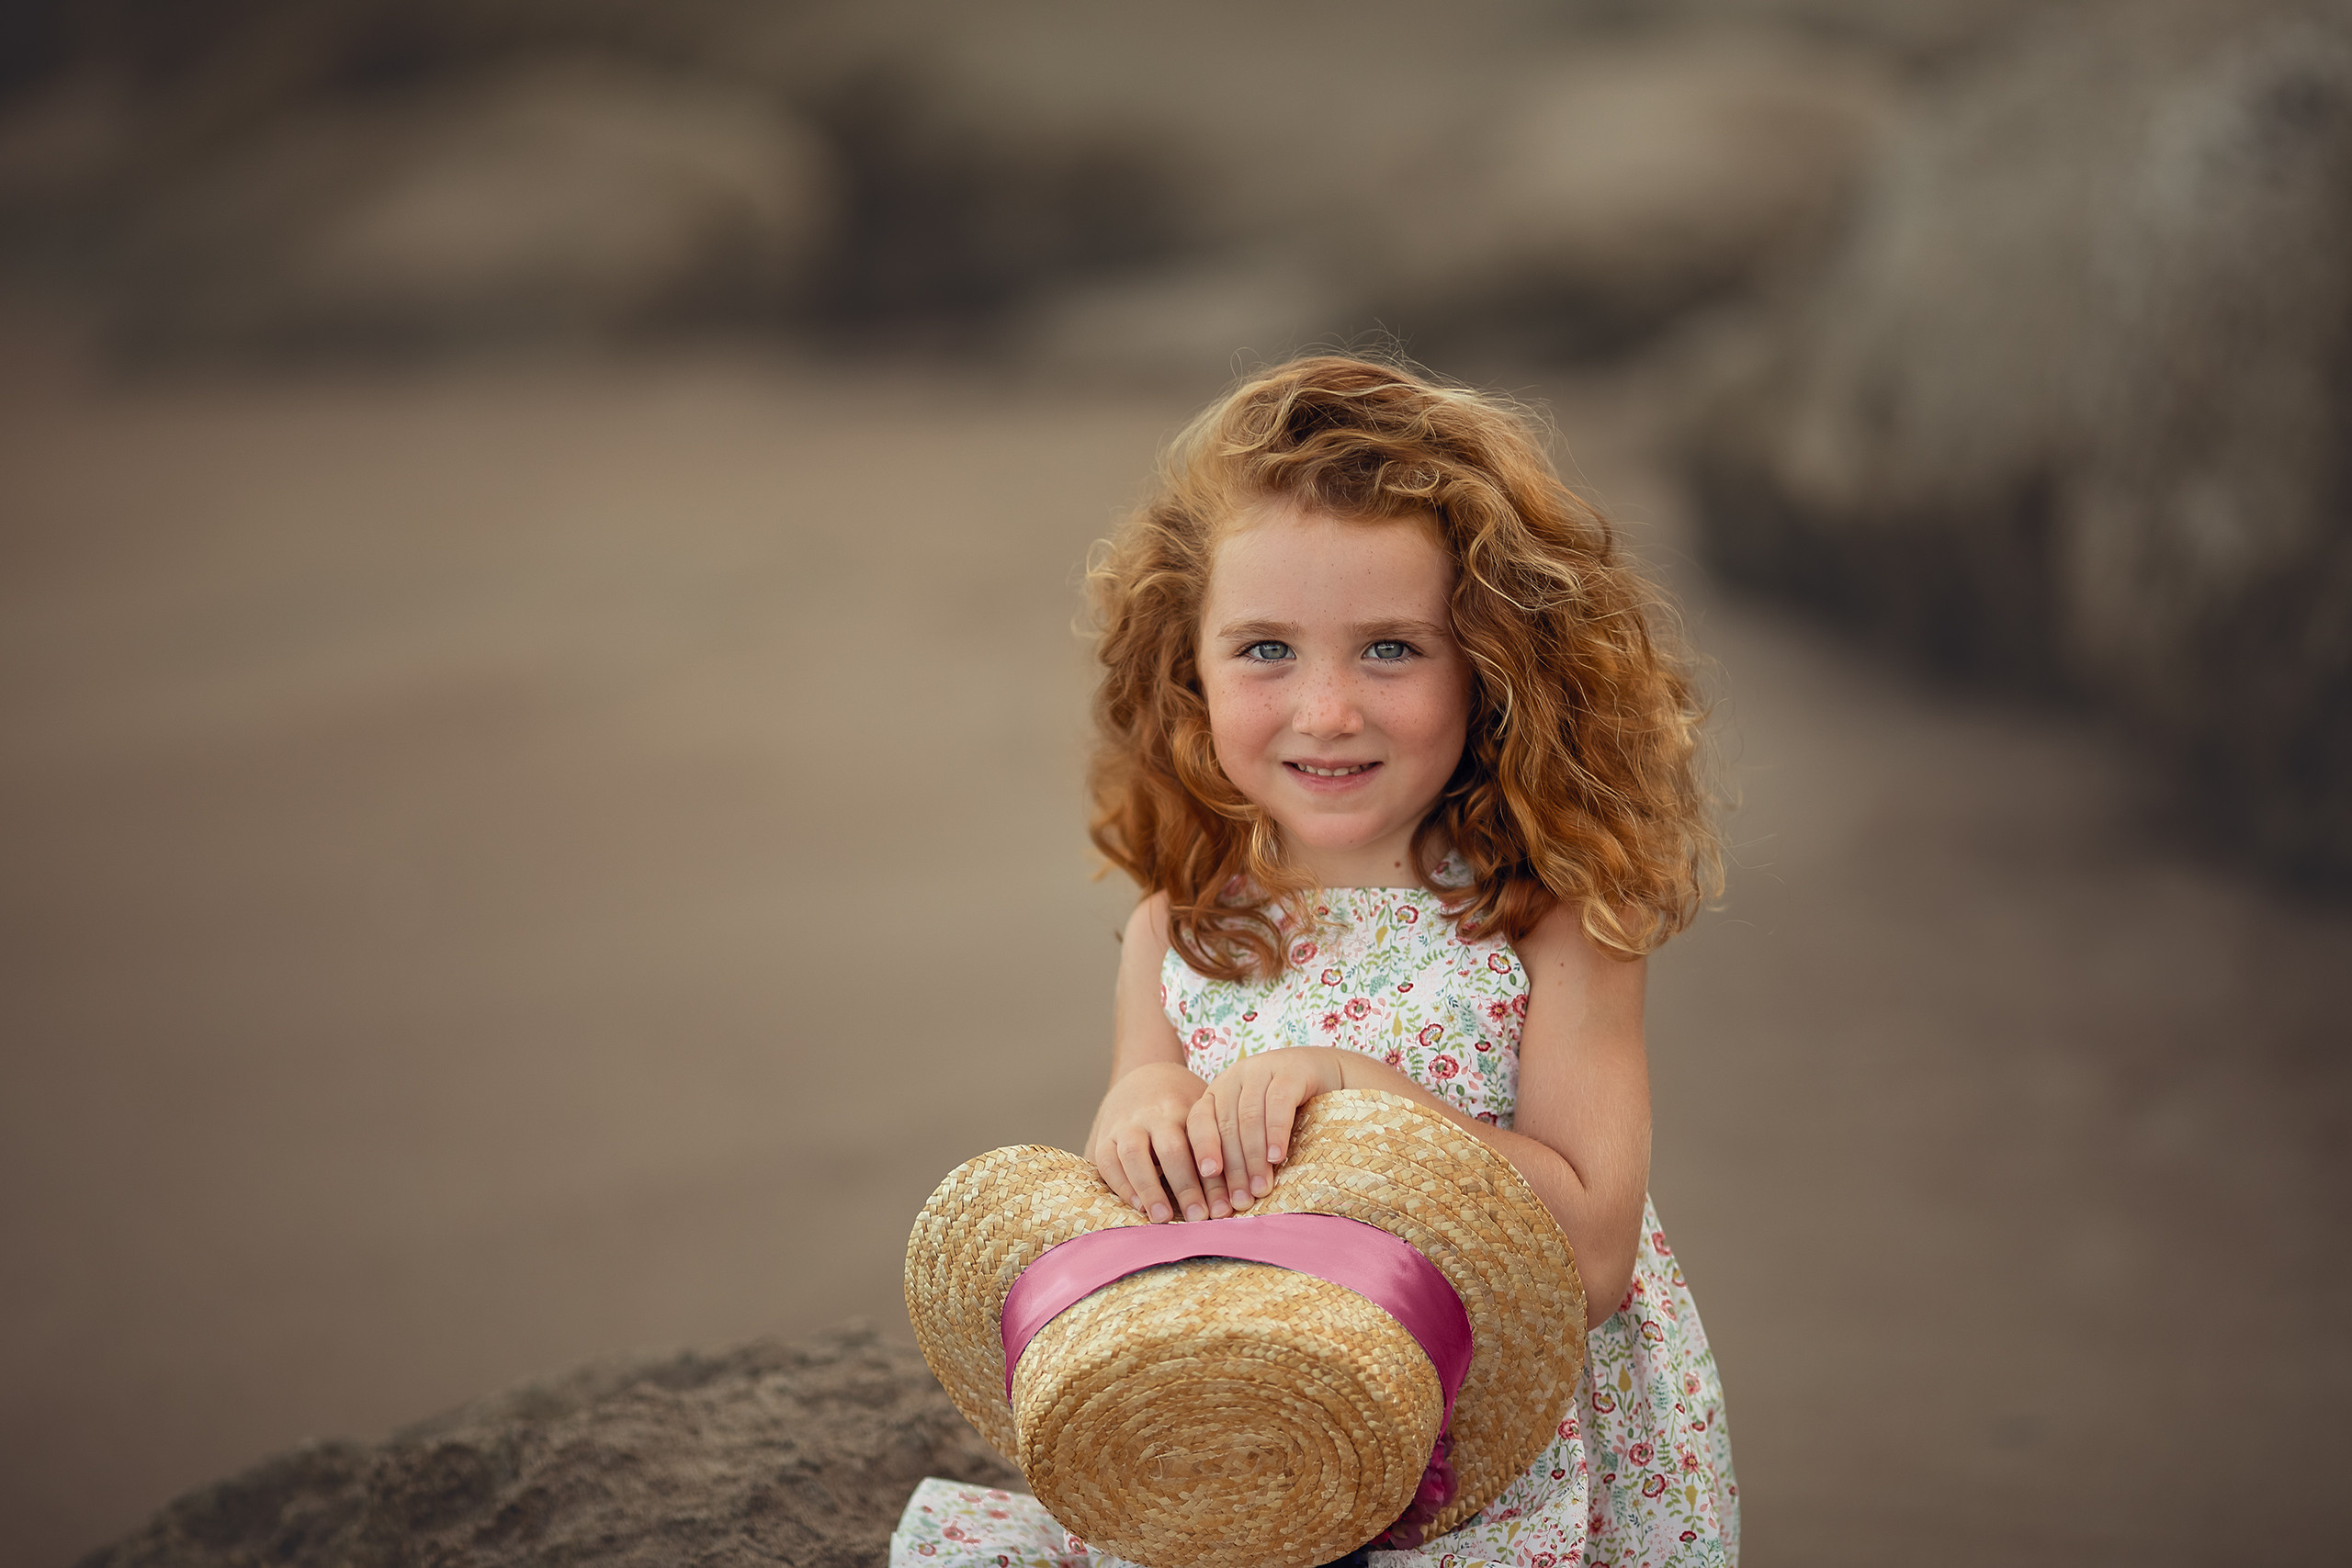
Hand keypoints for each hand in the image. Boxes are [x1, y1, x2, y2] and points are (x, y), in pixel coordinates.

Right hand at [1088, 1061, 1232, 1221]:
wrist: (1142, 1076)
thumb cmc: (1182, 1105)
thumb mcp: (1201, 1112)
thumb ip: (1217, 1142)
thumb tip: (1246, 1186)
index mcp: (1184, 1107)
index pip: (1200, 1137)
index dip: (1211, 1164)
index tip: (1223, 1196)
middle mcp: (1154, 1114)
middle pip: (1170, 1148)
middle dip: (1186, 1185)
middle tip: (1201, 1217)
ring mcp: (1125, 1124)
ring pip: (1134, 1153)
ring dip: (1149, 1188)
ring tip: (1163, 1218)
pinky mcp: (1104, 1137)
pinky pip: (1108, 1161)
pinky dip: (1123, 1185)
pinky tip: (1139, 1207)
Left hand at [1189, 1047, 1348, 1208]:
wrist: (1331, 1077)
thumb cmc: (1289, 1113)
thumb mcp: (1256, 1129)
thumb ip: (1238, 1153)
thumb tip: (1223, 1202)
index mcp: (1218, 1092)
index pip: (1199, 1122)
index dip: (1202, 1151)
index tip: (1207, 1181)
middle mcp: (1234, 1077)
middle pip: (1225, 1125)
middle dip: (1232, 1167)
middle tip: (1240, 1200)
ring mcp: (1262, 1068)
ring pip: (1249, 1117)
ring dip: (1254, 1157)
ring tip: (1260, 1188)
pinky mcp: (1291, 1068)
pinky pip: (1278, 1103)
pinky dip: (1275, 1133)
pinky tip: (1277, 1157)